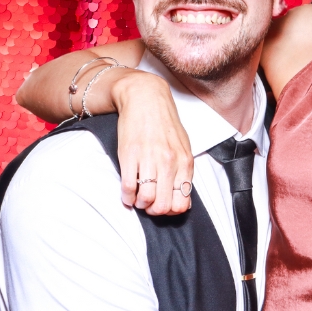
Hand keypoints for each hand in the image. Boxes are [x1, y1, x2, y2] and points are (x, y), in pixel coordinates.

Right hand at [110, 69, 194, 215]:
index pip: (182, 202)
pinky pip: (128, 187)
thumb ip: (184, 171)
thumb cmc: (164, 124)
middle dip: (153, 211)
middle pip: (163, 205)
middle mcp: (169, 162)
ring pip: (146, 199)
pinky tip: (127, 193)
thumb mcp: (183, 147)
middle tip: (148, 204)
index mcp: (185, 162)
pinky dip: (126, 196)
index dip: (170, 211)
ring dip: (139, 204)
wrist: (146, 99)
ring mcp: (149, 159)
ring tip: (137, 198)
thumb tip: (182, 197)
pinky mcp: (130, 155)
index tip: (163, 206)